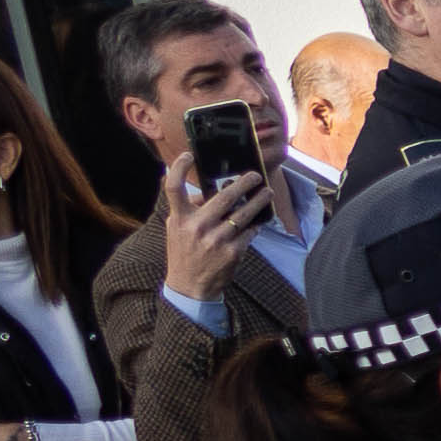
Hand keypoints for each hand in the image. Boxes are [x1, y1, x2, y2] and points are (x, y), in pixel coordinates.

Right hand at [159, 159, 274, 304]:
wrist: (190, 286)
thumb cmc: (184, 252)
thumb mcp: (177, 228)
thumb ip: (190, 208)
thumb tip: (211, 189)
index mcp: (180, 218)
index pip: (173, 188)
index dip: (178, 168)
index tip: (189, 155)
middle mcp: (197, 226)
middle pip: (224, 197)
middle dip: (244, 183)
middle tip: (255, 175)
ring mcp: (217, 239)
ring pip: (244, 213)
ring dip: (259, 200)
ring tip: (268, 192)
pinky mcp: (233, 251)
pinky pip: (250, 231)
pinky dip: (255, 224)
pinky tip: (260, 219)